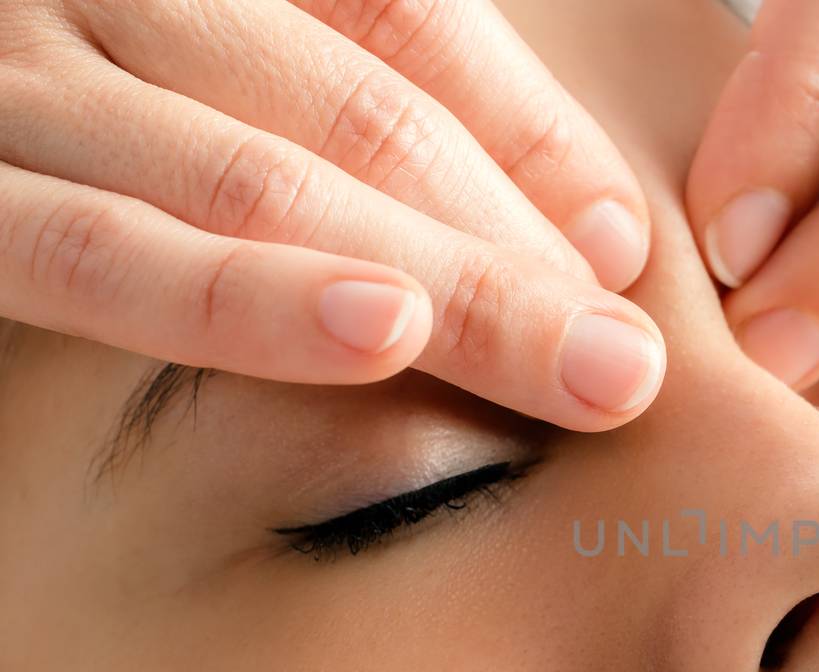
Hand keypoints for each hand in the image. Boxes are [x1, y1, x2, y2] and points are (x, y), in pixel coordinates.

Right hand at [0, 0, 661, 427]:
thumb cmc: (53, 94)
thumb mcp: (187, 63)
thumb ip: (349, 91)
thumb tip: (573, 222)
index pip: (396, 22)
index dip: (522, 133)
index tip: (616, 248)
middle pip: (351, 112)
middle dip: (505, 244)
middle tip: (631, 358)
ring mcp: (7, 74)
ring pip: (252, 175)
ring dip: (433, 282)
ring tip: (573, 365)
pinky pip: (91, 249)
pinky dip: (234, 294)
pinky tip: (370, 335)